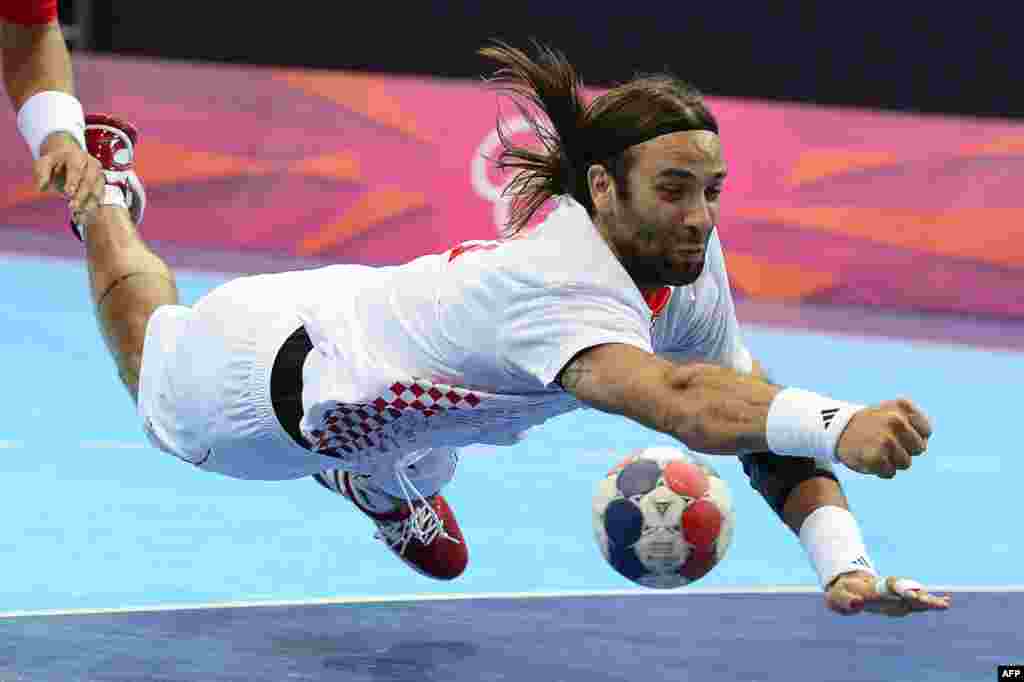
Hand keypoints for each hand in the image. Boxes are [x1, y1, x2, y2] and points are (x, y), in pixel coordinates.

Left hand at [35, 131, 104, 217]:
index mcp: (75, 155)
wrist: (68, 157)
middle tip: (72, 207)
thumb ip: (42, 174)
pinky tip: (84, 214)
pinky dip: (93, 206)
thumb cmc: (55, 162)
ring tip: (79, 213)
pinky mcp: (101, 183)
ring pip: (97, 189)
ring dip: (89, 202)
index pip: (76, 168)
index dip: (73, 181)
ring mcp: (98, 173)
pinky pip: (100, 196)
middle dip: (82, 195)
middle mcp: (91, 163)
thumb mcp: (45, 163)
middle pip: (89, 180)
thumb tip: (41, 188)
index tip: (68, 193)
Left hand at [825, 571, 950, 616]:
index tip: (910, 594)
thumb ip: (846, 601)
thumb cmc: (842, 594)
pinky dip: (930, 603)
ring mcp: (895, 596)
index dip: (900, 589)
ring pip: (915, 597)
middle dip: (921, 596)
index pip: (889, 587)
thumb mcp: (838, 597)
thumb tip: (857, 603)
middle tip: (937, 602)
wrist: (848, 588)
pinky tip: (946, 602)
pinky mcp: (900, 603)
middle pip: (907, 591)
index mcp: (874, 588)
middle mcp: (887, 590)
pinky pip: (917, 604)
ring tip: (946, 603)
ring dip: (929, 601)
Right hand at [835, 398, 931, 477]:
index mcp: (902, 407)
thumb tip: (924, 440)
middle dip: (906, 450)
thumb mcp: (890, 411)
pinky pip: (890, 473)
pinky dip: (880, 470)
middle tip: (886, 443)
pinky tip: (869, 459)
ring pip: (906, 463)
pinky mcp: (876, 456)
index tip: (899, 434)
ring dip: (892, 461)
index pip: (926, 431)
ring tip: (876, 451)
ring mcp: (886, 439)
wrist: (834, 429)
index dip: (913, 437)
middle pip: (920, 448)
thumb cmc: (867, 424)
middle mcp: (896, 420)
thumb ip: (913, 420)